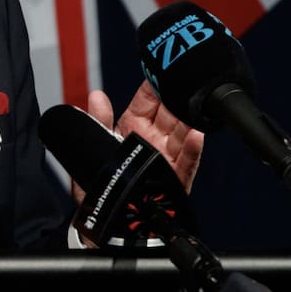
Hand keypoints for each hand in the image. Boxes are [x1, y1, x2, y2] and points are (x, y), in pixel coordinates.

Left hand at [71, 80, 204, 205]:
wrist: (107, 222)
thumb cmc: (102, 186)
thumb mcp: (96, 150)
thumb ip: (98, 123)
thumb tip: (95, 96)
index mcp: (133, 129)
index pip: (147, 101)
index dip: (153, 85)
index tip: (159, 69)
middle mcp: (153, 141)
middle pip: (169, 113)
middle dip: (175, 97)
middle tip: (181, 82)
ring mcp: (166, 158)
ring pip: (182, 133)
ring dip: (188, 120)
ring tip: (192, 105)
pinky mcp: (176, 178)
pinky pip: (188, 161)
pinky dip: (192, 148)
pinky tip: (196, 135)